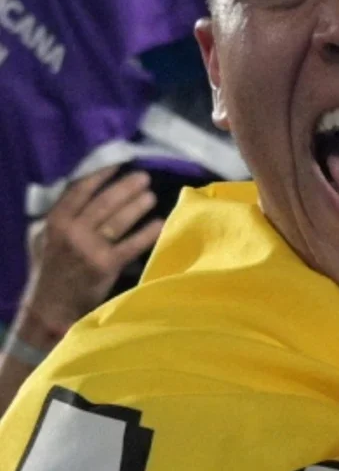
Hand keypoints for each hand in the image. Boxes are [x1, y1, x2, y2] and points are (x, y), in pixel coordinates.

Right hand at [14, 168, 163, 346]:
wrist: (50, 306)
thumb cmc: (51, 269)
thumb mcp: (46, 237)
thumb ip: (64, 216)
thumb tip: (87, 189)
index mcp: (56, 221)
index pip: (80, 190)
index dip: (101, 175)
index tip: (118, 164)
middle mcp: (71, 231)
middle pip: (104, 202)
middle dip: (126, 187)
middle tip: (144, 177)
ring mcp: (89, 248)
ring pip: (118, 220)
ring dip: (137, 206)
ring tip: (151, 196)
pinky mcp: (105, 265)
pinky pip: (131, 245)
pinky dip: (147, 233)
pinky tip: (160, 223)